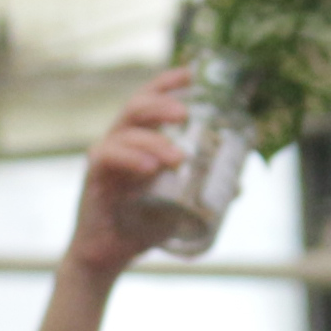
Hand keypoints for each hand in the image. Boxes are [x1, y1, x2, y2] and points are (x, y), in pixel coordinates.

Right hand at [70, 68, 200, 276]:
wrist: (108, 256)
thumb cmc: (139, 225)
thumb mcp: (177, 205)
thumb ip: (202, 191)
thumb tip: (237, 185)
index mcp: (137, 141)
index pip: (148, 100)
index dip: (165, 83)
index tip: (190, 73)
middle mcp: (119, 142)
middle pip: (136, 108)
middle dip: (161, 104)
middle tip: (185, 113)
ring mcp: (104, 158)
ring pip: (125, 132)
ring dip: (153, 140)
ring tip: (177, 158)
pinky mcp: (93, 177)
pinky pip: (107, 156)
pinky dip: (130, 158)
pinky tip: (149, 167)